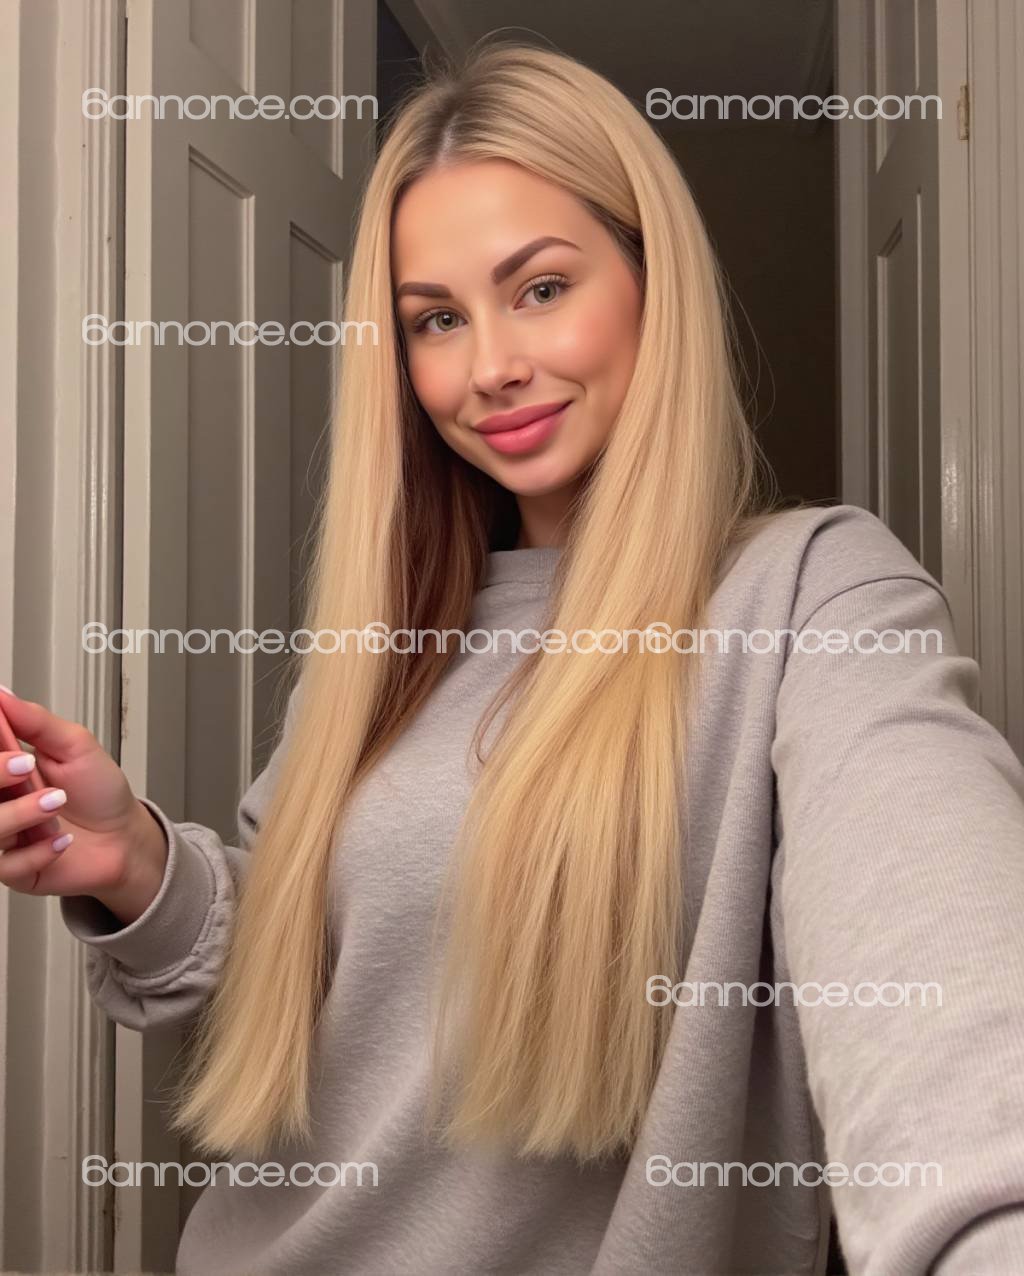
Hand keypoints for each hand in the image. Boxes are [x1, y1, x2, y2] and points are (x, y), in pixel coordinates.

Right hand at [0, 688, 167, 921]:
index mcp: (6, 770)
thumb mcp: (76, 746)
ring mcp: (5, 836)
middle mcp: (0, 802)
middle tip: (26, 766)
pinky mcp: (16, 869)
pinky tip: (62, 838)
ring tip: (56, 802)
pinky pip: (7, 865)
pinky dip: (38, 850)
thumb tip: (3, 695)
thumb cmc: (101, 792)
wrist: (127, 837)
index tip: (12, 747)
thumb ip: (37, 722)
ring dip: (20, 813)